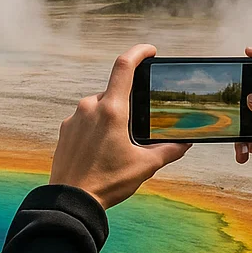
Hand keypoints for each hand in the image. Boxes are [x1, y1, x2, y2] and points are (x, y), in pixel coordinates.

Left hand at [50, 45, 190, 208]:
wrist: (71, 200)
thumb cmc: (108, 182)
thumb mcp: (145, 166)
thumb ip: (169, 150)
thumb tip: (186, 143)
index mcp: (112, 110)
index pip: (124, 66)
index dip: (138, 53)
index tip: (150, 52)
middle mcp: (90, 107)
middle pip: (114, 92)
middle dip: (128, 103)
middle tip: (138, 124)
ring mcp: (74, 117)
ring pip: (99, 106)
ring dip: (112, 117)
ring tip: (118, 145)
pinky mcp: (65, 129)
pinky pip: (85, 119)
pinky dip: (96, 127)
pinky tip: (101, 150)